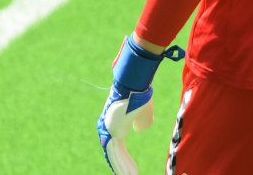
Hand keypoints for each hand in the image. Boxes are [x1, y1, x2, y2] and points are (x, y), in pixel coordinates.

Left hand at [97, 36, 184, 173]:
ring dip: (124, 169)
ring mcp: (108, 132)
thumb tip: (139, 128)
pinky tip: (131, 174)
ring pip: (115, 156)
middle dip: (123, 167)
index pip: (117, 147)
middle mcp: (108, 129)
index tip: (131, 169)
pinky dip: (123, 165)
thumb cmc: (140, 95)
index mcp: (114, 125)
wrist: (136, 86)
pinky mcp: (111, 133)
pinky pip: (116, 154)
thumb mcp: (144, 111)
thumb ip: (142, 121)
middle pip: (115, 154)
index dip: (124, 158)